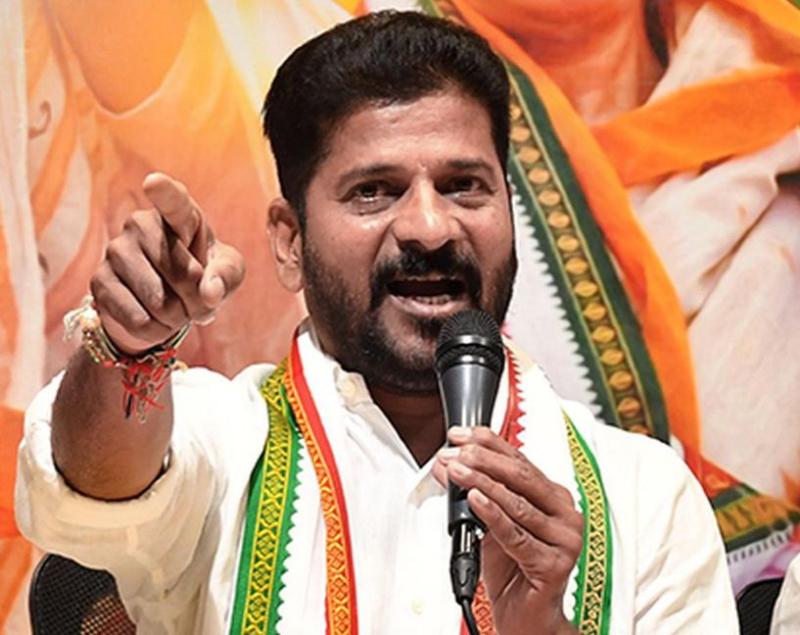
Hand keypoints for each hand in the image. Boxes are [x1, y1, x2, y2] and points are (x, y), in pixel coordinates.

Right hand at [90, 172, 244, 353]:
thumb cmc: (203, 275)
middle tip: (196, 301)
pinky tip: (156, 320)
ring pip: (159, 301)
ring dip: (178, 318)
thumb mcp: (227, 272)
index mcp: (179, 214)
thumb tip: (208, 293)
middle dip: (198, 300)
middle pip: (183, 274)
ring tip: (177, 309)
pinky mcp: (99, 282)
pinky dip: (156, 330)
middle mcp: (141, 224)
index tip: (154, 183)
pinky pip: (138, 319)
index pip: (173, 201)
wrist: (164, 302)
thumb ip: (225, 277)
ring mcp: (115, 251)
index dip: (164, 192)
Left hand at [433, 427, 581, 634]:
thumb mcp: (490, 524)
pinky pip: (517, 535)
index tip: (459, 434)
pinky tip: (476, 500)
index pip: (520, 460)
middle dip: (483, 460)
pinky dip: (493, 515)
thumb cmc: (513, 570)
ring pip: (517, 503)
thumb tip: (449, 466)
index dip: (489, 443)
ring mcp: (564, 539)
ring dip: (481, 483)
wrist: (526, 618)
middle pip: (521, 476)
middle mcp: (564, 513)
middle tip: (455, 453)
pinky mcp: (554, 565)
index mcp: (553, 497)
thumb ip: (477, 494)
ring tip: (457, 471)